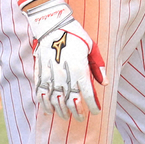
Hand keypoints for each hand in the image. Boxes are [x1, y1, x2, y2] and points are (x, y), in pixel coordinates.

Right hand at [25, 0, 104, 120]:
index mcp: (79, 69)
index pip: (87, 95)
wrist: (51, 25)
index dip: (93, 106)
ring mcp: (51, 77)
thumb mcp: (91, 47)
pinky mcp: (40, 75)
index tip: (96, 112)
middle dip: (78, 113)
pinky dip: (46, 105)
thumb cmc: (74, 35)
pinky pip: (41, 95)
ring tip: (67, 116)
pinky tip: (50, 110)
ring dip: (62, 112)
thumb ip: (98, 66)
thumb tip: (104, 83)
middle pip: (72, 102)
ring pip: (56, 102)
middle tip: (81, 118)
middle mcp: (65, 76)